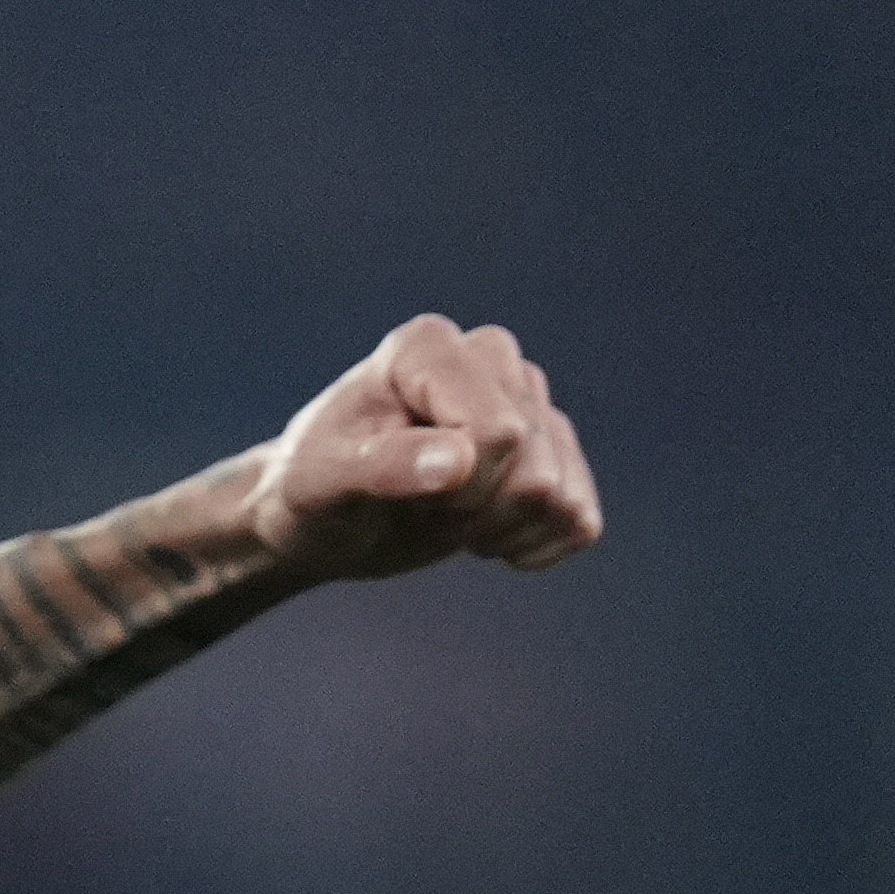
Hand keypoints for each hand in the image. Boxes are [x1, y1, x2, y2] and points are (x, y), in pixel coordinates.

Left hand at [241, 313, 600, 579]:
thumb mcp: (324, 484)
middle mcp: (489, 357)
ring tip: (446, 515)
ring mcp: (527, 400)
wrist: (326, 519)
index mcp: (428, 348)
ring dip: (501, 530)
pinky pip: (581, 518)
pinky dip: (536, 545)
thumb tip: (459, 461)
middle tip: (420, 505)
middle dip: (475, 511)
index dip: (458, 487)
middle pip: (535, 470)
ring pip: (561, 497)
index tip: (401, 491)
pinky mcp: (551, 448)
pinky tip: (487, 537)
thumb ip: (384, 467)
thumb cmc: (313, 491)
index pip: (498, 431)